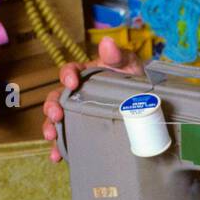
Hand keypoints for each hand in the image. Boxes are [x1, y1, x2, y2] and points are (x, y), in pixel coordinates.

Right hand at [42, 37, 144, 163]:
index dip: (67, 76)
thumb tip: (107, 43)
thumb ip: (117, 55)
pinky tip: (57, 156)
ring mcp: (79, 114)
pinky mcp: (84, 131)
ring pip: (58, 120)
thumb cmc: (133, 78)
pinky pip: (68, 139)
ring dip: (51, 128)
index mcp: (85, 75)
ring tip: (51, 137)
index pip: (70, 72)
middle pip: (57, 98)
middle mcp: (77, 94)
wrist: (148, 103)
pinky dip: (60, 148)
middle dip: (52, 106)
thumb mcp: (128, 64)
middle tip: (56, 115)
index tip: (71, 83)